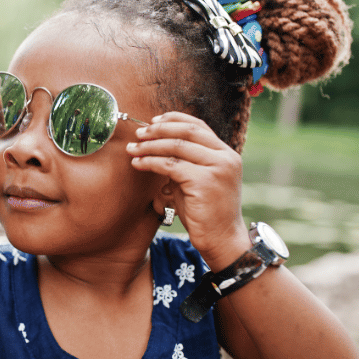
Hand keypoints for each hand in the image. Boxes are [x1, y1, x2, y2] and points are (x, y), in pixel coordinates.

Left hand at [126, 111, 249, 269]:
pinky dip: (150, 162)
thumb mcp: (198, 181)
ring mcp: (217, 168)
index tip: (153, 121)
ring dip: (150, 146)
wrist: (222, 239)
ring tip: (132, 148)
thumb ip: (185, 163)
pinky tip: (138, 164)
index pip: (198, 126)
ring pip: (176, 146)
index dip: (173, 120)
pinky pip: (170, 166)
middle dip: (158, 130)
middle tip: (138, 133)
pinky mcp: (204, 181)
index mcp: (226, 153)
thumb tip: (156, 148)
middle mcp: (225, 157)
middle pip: (186, 131)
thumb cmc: (206, 213)